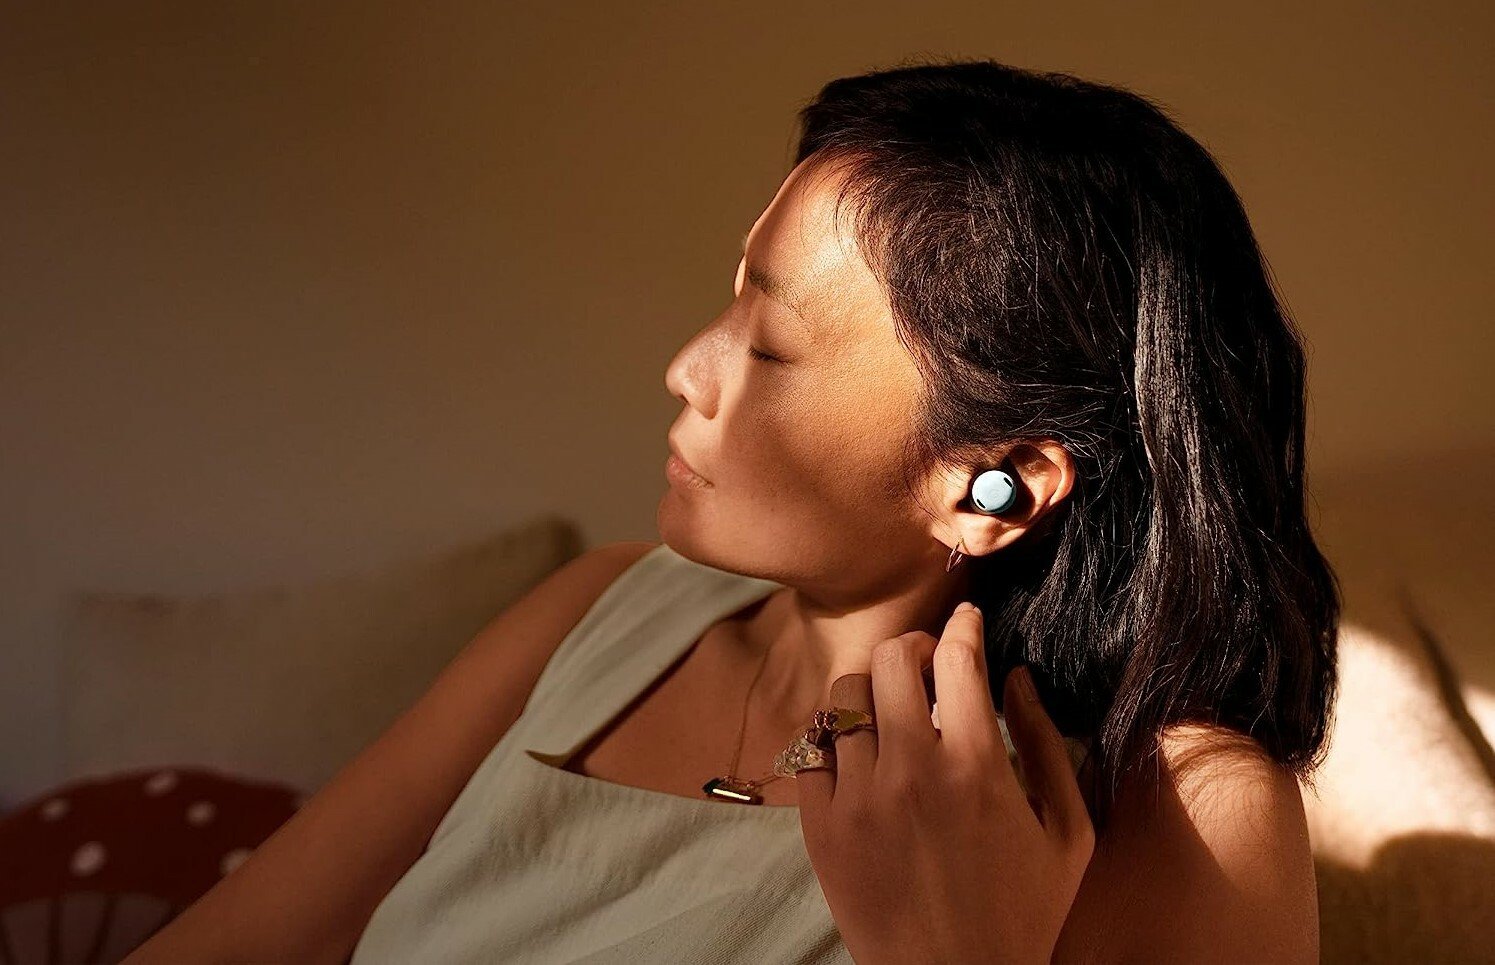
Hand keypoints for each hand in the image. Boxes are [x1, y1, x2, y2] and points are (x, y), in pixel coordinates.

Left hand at [794, 603, 1094, 964]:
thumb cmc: (1023, 914)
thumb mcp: (1067, 833)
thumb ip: (1048, 745)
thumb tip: (1019, 676)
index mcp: (976, 766)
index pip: (959, 658)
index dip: (966, 626)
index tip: (968, 620)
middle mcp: (910, 770)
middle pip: (891, 659)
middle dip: (914, 649)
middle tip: (928, 668)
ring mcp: (857, 797)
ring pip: (844, 695)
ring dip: (872, 690)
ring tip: (892, 709)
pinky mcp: (819, 825)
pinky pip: (813, 746)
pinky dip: (835, 735)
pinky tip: (861, 749)